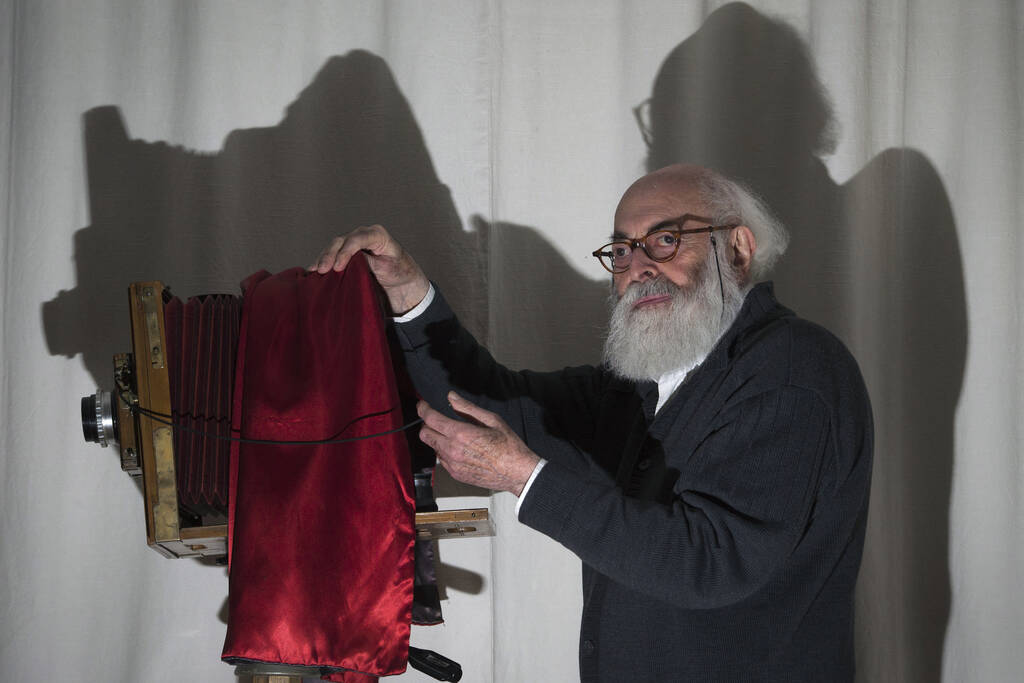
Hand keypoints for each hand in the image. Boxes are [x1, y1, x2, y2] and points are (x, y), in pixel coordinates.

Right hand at [309, 224, 429, 314]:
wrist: (401, 278)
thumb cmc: (398, 271)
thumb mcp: (387, 268)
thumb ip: (370, 263)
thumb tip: (350, 262)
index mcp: (377, 235)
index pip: (358, 239)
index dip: (346, 252)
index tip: (338, 267)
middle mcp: (363, 235)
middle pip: (342, 241)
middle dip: (330, 254)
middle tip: (322, 270)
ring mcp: (354, 242)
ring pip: (334, 246)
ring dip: (323, 258)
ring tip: (314, 271)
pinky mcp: (347, 252)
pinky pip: (332, 254)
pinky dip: (323, 262)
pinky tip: (312, 271)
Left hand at [417, 392, 539, 495]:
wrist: (516, 473)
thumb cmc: (508, 445)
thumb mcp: (491, 419)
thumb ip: (467, 407)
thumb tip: (451, 397)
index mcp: (461, 434)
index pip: (430, 419)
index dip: (423, 409)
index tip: (422, 405)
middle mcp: (452, 450)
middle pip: (425, 434)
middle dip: (426, 424)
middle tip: (435, 419)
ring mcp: (452, 464)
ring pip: (432, 447)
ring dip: (437, 438)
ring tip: (452, 435)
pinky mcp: (456, 474)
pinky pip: (441, 460)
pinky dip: (444, 451)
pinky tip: (459, 449)